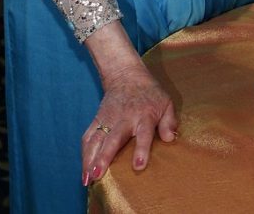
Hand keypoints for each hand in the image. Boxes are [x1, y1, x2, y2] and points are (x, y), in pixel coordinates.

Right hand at [81, 61, 177, 184]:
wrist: (126, 74)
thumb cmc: (150, 93)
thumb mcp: (166, 102)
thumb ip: (169, 121)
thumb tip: (170, 138)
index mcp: (145, 115)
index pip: (144, 133)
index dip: (142, 149)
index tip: (138, 166)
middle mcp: (125, 118)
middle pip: (114, 138)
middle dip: (105, 156)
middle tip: (98, 174)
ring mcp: (109, 118)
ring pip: (97, 139)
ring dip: (90, 158)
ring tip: (87, 178)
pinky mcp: (97, 119)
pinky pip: (88, 136)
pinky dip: (84, 153)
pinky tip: (84, 170)